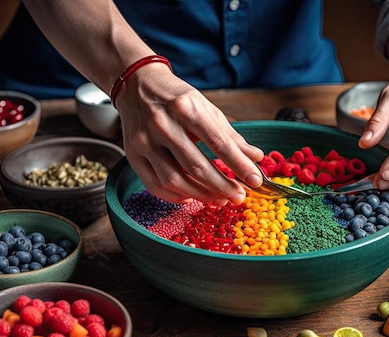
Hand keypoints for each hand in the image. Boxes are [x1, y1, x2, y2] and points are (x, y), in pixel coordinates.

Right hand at [115, 63, 263, 204]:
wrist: (137, 85)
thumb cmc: (176, 98)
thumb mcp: (206, 108)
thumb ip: (230, 135)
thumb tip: (256, 157)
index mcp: (185, 108)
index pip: (218, 142)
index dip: (239, 164)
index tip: (255, 180)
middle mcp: (162, 124)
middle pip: (196, 166)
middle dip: (222, 186)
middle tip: (239, 196)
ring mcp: (144, 141)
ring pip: (174, 180)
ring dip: (201, 194)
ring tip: (220, 199)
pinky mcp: (133, 154)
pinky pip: (154, 184)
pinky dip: (175, 196)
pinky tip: (191, 196)